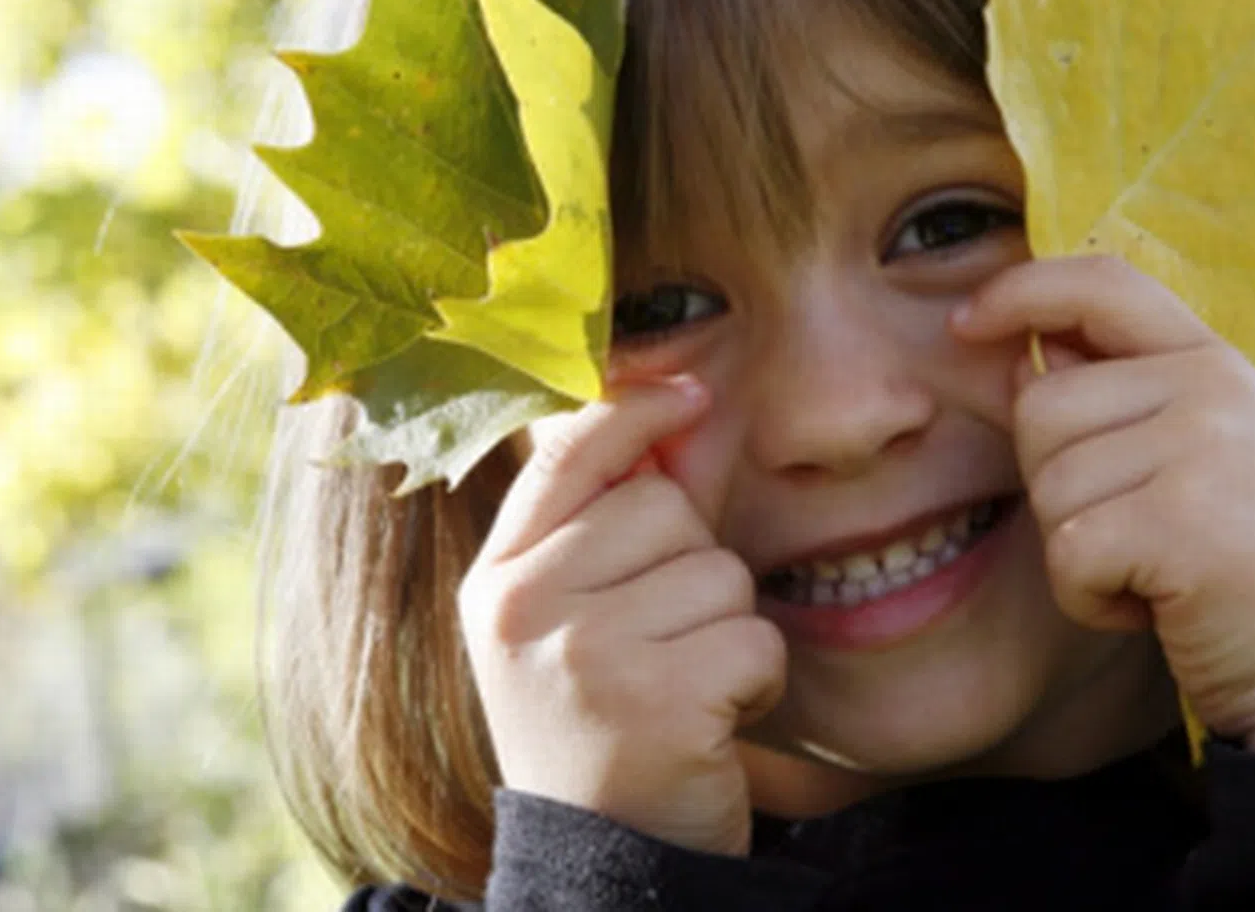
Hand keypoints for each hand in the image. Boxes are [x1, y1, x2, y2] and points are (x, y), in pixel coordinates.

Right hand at [458, 377, 784, 854]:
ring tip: (684, 683)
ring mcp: (585, 655)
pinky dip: (757, 679)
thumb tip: (684, 406)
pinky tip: (713, 720)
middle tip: (664, 640)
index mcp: (497, 580)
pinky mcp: (657, 702)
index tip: (692, 393)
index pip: (567, 453)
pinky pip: (755, 637)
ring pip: (720, 571)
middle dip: (692, 564)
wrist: (603, 861)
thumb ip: (613, 519)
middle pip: (663, 507)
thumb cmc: (599, 720)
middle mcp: (525, 608)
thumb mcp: (571, 619)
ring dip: (727, 626)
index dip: (635, 412)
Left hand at [953, 255, 1254, 752]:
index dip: (1019, 289)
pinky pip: (1067, 549)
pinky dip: (1085, 596)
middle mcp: (1214, 387)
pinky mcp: (1186, 520)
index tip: (963, 322)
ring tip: (1148, 568)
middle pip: (1039, 406)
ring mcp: (1205, 448)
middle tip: (1131, 531)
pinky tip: (1147, 605)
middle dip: (1054, 484)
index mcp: (1210, 359)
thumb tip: (1024, 348)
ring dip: (1073, 550)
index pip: (1101, 282)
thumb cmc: (1231, 558)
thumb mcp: (1183, 453)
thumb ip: (1111, 392)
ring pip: (1047, 485)